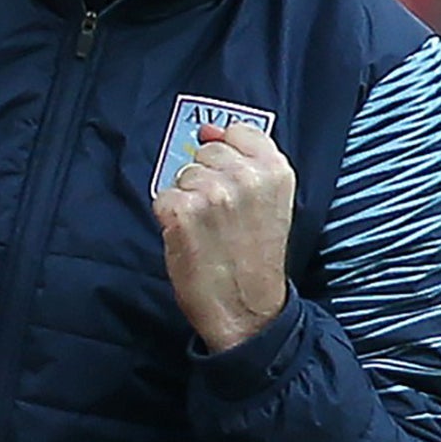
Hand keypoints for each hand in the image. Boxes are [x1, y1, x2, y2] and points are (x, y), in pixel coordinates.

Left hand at [154, 121, 294, 352]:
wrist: (246, 309)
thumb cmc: (257, 258)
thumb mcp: (270, 204)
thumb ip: (246, 163)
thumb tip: (207, 132)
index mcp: (276, 171)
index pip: (239, 132)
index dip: (229, 157)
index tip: (234, 184)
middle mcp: (246, 176)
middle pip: (207, 153)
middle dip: (207, 180)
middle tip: (221, 217)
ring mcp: (212, 193)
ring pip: (183, 175)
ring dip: (188, 200)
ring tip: (207, 230)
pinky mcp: (181, 211)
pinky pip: (163, 197)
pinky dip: (170, 219)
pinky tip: (190, 239)